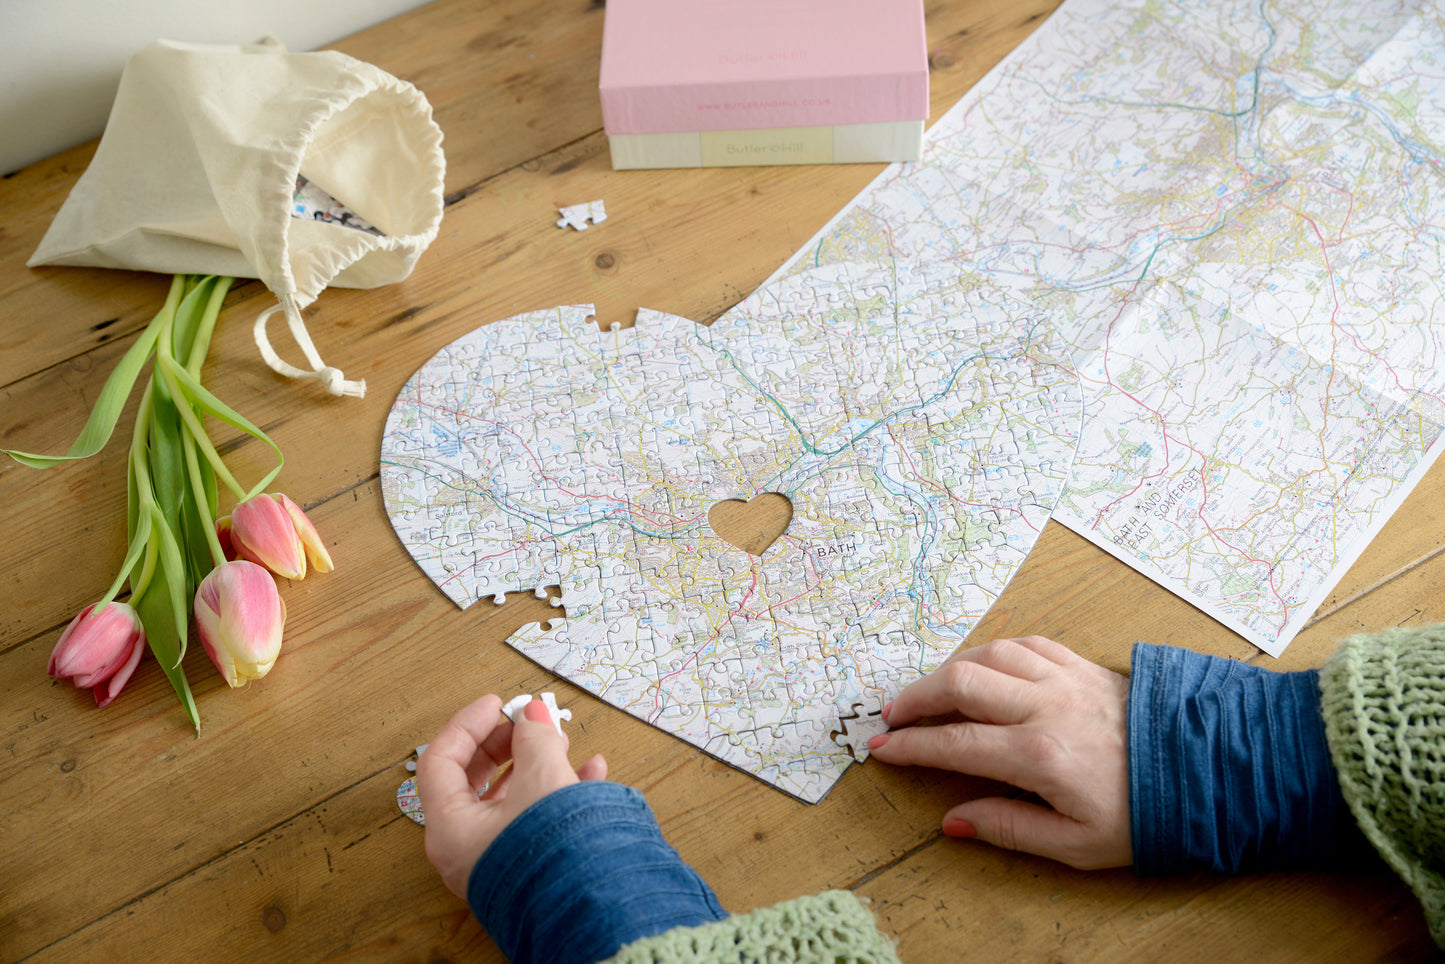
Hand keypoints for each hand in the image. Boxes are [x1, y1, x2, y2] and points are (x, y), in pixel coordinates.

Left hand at [415, 694, 607, 897]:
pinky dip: (557, 791)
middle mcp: (466, 847)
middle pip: (474, 779)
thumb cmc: (553, 853)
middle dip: (506, 744)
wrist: (593, 911)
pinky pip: (534, 819)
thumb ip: (535, 739)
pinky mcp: (529, 866)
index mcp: (450, 827)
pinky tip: (591, 773)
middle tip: (530, 722)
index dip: (468, 724)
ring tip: (564, 742)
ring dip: (537, 763)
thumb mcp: (542, 779)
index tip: (497, 703)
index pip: (441, 761)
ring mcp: (498, 858)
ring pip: (509, 798)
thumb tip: (533, 715)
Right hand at [866, 635, 1130, 869]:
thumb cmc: (1146, 814)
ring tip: (930, 691)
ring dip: (949, 670)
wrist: (1208, 772)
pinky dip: (993, 651)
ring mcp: (1064, 678)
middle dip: (916, 697)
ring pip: (988, 655)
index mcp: (1038, 754)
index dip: (910, 746)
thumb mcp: (1077, 845)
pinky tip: (982, 664)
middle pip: (960, 683)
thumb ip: (1008, 828)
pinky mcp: (1082, 665)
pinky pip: (1025, 643)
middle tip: (893, 716)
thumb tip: (953, 821)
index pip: (953, 743)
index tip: (882, 750)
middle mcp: (1044, 706)